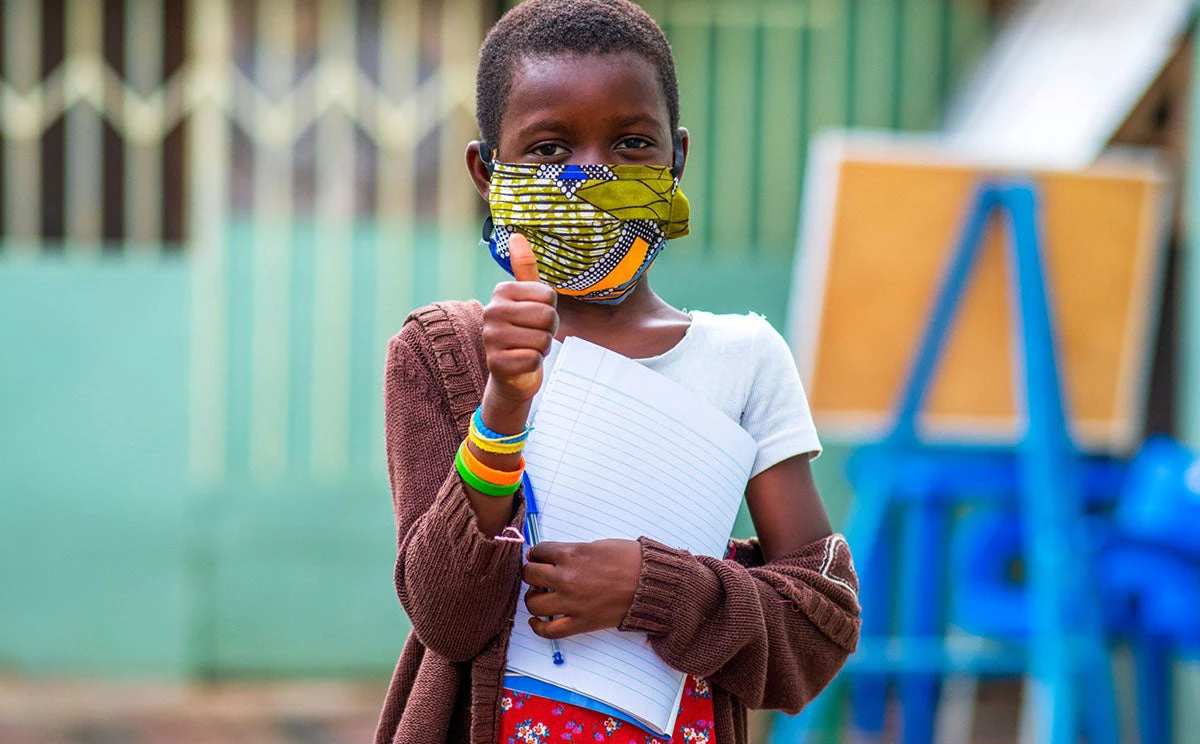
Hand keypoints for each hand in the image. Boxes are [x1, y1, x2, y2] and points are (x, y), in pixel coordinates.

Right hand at [482, 234, 557, 408]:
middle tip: (533, 336)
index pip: (549, 296)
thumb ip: (524, 268)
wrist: (512, 374)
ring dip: (541, 348)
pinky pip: (534, 359)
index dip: (551, 311)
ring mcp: (491, 337)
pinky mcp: (496, 363)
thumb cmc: (524, 331)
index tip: (535, 319)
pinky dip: (534, 364)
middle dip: (548, 330)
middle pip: (548, 316)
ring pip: (543, 339)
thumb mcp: (527, 298)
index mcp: (502, 291)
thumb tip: (516, 235)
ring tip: (527, 348)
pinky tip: (521, 363)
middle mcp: (492, 311)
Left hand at [522, 539, 642, 638]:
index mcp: (571, 554)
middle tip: (540, 575)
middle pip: (530, 575)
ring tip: (541, 595)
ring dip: (533, 598)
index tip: (541, 558)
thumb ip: (572, 551)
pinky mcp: (580, 622)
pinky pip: (549, 630)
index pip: (538, 552)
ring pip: (533, 603)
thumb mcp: (597, 545)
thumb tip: (551, 557)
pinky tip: (537, 620)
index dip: (538, 554)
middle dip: (533, 573)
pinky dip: (538, 627)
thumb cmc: (629, 560)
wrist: (651, 584)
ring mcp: (572, 602)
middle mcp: (566, 578)